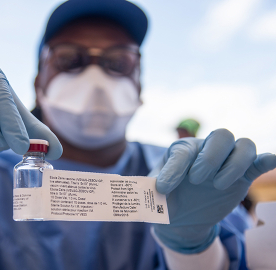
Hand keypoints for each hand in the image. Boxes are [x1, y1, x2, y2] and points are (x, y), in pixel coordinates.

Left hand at [150, 129, 275, 253]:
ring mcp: (227, 161)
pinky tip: (270, 160)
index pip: (183, 152)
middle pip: (222, 135)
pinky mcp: (244, 176)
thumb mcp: (154, 194)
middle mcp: (207, 150)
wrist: (182, 216)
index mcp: (183, 151)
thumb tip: (145, 188)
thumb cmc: (167, 199)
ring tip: (217, 185)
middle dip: (210, 157)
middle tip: (197, 179)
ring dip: (234, 164)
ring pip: (243, 145)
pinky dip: (266, 160)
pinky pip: (259, 161)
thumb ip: (149, 188)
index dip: (173, 169)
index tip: (163, 189)